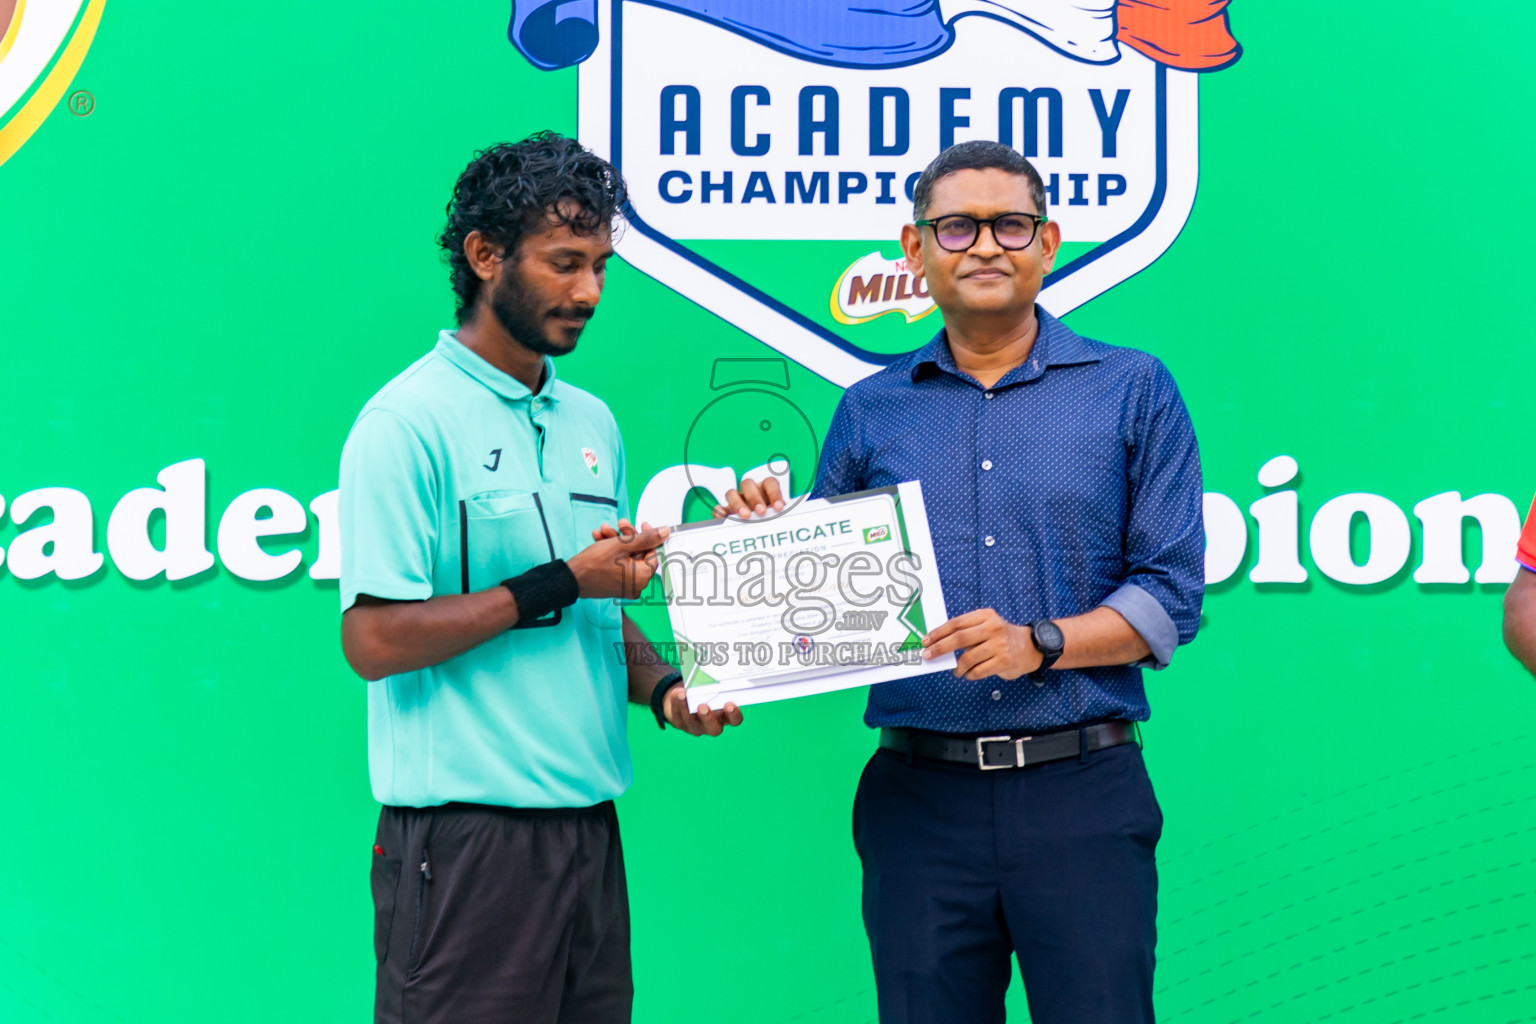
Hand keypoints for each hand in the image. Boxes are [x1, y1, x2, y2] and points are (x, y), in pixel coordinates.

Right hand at [567, 522, 668, 599]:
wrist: (570, 578)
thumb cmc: (593, 565)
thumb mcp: (621, 545)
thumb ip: (645, 538)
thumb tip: (664, 532)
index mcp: (643, 576)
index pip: (653, 551)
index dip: (646, 535)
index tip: (640, 525)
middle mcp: (636, 584)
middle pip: (638, 553)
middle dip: (626, 536)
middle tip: (618, 525)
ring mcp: (625, 586)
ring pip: (625, 556)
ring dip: (615, 541)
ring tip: (603, 530)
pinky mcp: (615, 584)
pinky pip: (618, 564)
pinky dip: (610, 551)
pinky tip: (599, 538)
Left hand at [662, 682, 743, 736]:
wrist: (685, 696)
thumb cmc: (705, 690)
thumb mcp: (712, 688)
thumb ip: (714, 686)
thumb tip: (712, 676)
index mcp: (725, 716)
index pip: (735, 720)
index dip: (734, 715)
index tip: (729, 704)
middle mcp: (712, 725)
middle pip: (714, 729)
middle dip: (708, 718)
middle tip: (703, 706)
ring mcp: (695, 727)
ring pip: (692, 722)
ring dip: (687, 709)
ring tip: (684, 694)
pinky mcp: (680, 724)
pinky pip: (677, 716)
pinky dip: (677, 703)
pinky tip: (677, 693)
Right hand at [714, 476, 785, 519]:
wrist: (759, 533)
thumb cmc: (771, 521)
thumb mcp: (778, 518)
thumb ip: (780, 516)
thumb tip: (787, 520)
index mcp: (764, 489)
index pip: (769, 483)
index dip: (774, 493)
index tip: (779, 507)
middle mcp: (749, 492)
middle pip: (747, 484)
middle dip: (754, 497)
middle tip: (761, 512)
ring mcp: (736, 501)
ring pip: (731, 493)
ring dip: (738, 503)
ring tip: (745, 516)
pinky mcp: (725, 512)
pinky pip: (718, 508)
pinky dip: (720, 511)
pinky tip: (724, 518)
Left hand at [920, 608, 1042, 680]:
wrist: (1031, 647)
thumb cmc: (1000, 637)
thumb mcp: (986, 626)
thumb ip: (966, 632)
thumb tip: (938, 643)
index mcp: (985, 616)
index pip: (956, 623)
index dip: (939, 633)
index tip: (925, 641)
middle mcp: (993, 628)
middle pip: (959, 638)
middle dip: (940, 648)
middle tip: (928, 656)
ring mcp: (1000, 645)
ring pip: (968, 658)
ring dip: (957, 667)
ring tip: (956, 670)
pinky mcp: (1004, 661)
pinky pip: (978, 671)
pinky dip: (969, 674)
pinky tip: (969, 674)